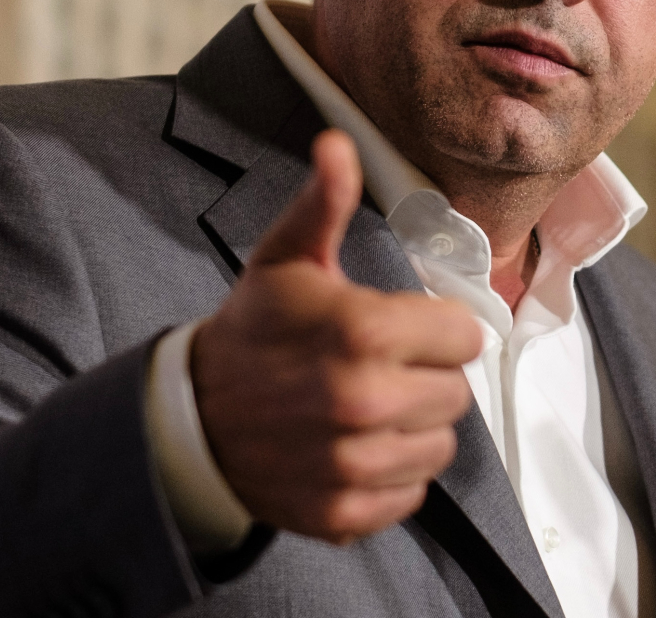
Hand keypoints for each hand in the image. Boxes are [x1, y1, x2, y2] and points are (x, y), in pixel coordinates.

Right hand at [190, 130, 483, 543]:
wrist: (189, 418)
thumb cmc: (251, 332)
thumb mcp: (286, 258)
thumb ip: (326, 202)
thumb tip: (337, 143)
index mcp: (364, 331)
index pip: (465, 336)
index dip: (434, 328)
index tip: (396, 328)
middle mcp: (365, 401)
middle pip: (457, 393)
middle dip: (424, 377)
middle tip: (375, 368)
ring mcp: (354, 463)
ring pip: (440, 446)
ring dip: (412, 428)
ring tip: (365, 408)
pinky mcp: (344, 512)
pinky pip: (410, 495)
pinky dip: (389, 476)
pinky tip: (352, 447)